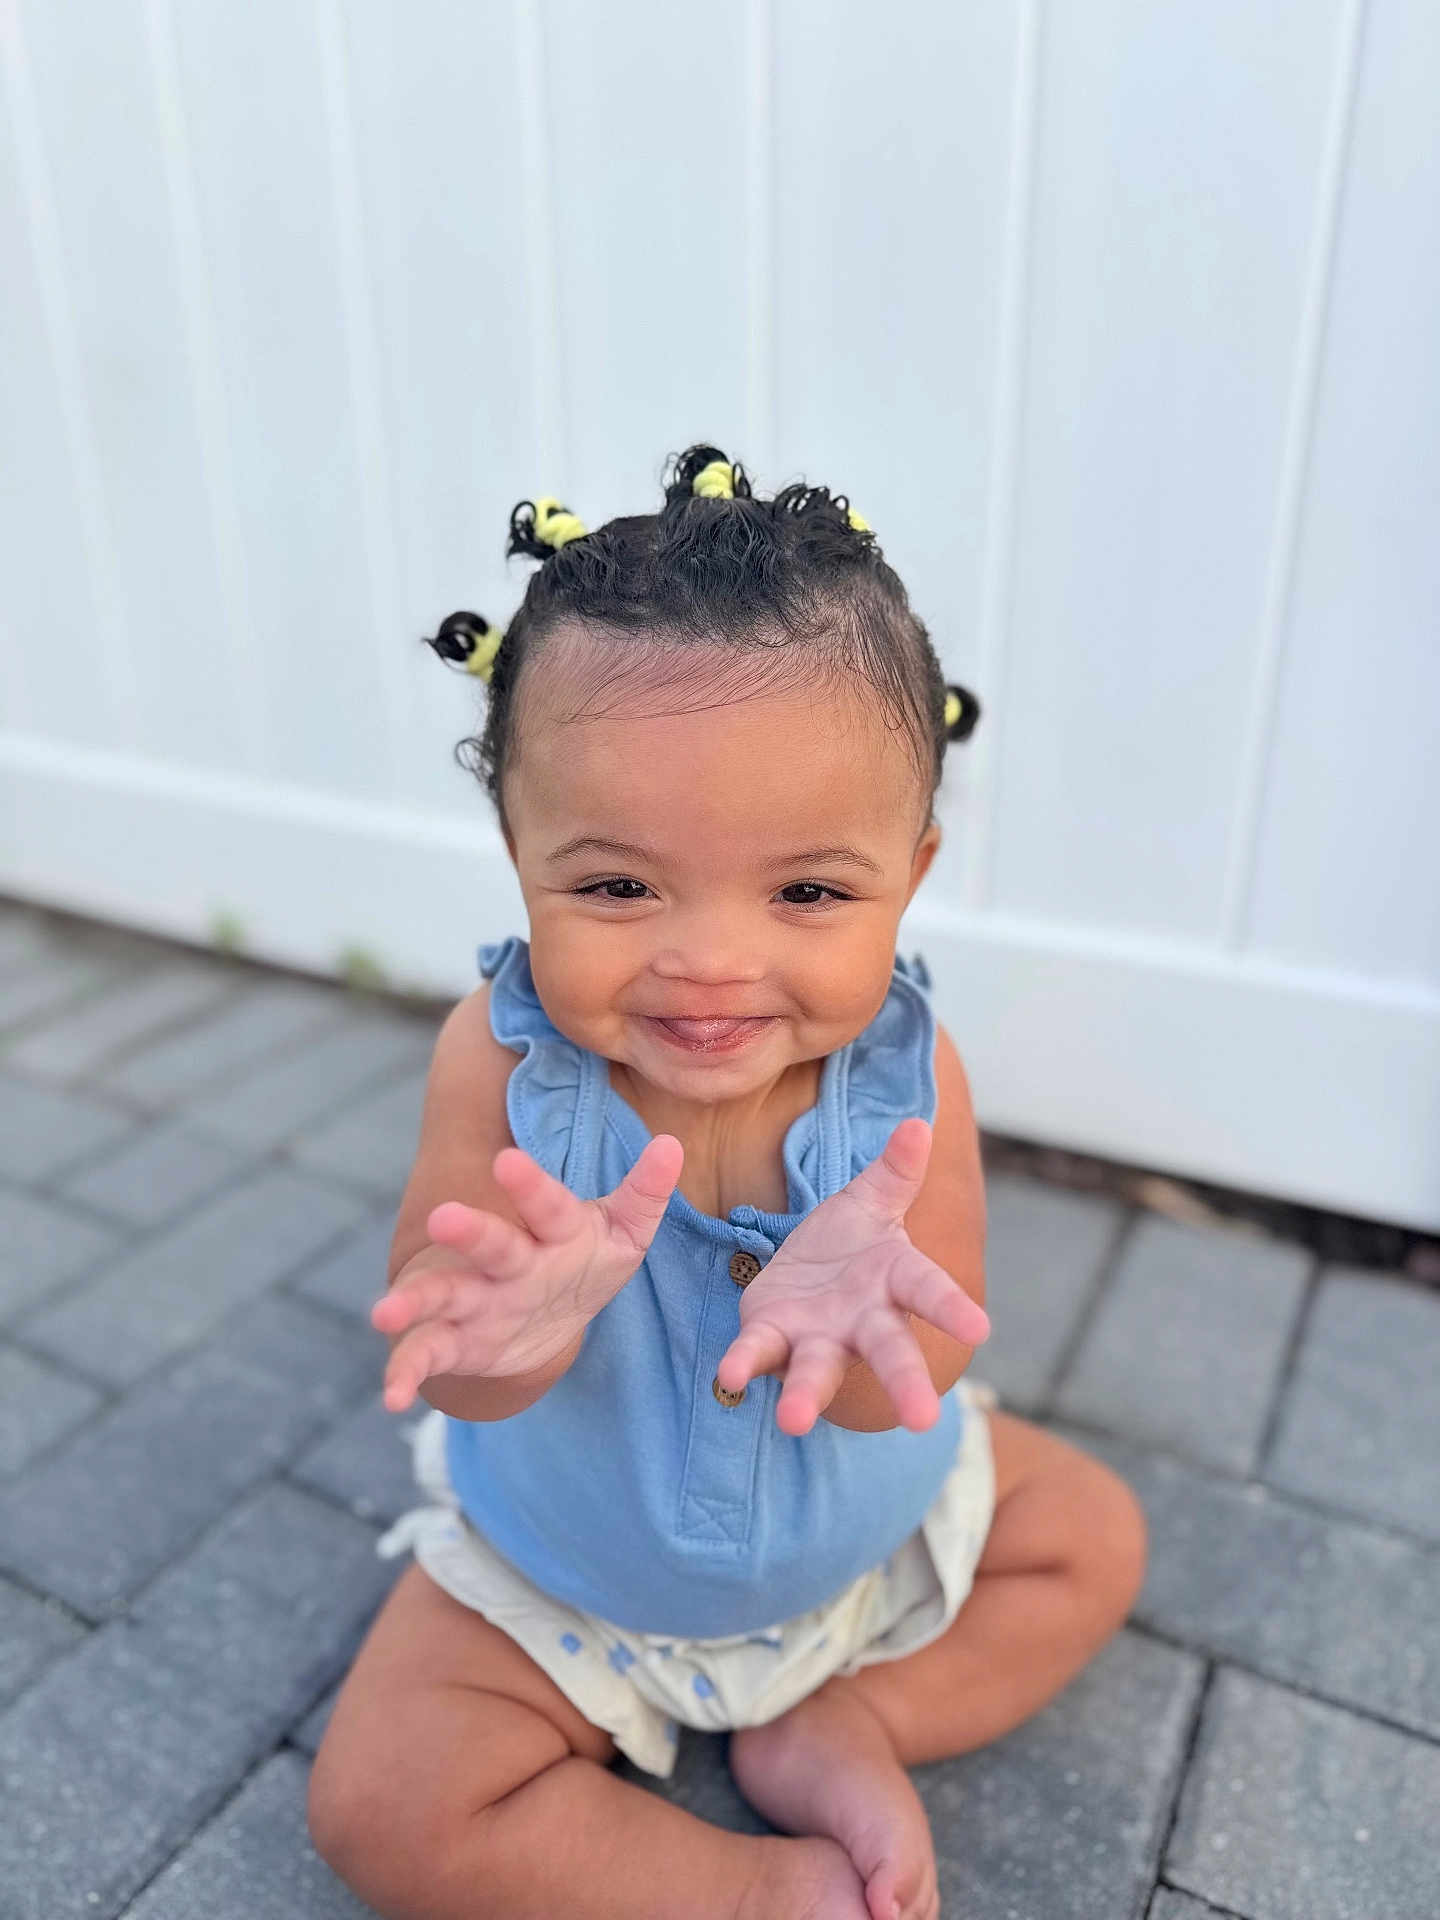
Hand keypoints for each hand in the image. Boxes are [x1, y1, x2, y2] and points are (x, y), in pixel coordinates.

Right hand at [372, 1134, 682, 1411]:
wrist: (548, 1316)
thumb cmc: (586, 1258)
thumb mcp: (622, 1232)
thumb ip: (645, 1193)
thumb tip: (672, 1146)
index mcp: (553, 1229)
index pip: (544, 1205)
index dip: (529, 1186)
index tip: (507, 1162)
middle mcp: (509, 1261)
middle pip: (490, 1244)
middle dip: (468, 1232)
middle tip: (441, 1218)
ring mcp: (477, 1299)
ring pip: (442, 1294)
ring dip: (413, 1302)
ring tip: (384, 1314)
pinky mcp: (458, 1341)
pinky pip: (428, 1354)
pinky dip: (405, 1373)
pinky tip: (392, 1398)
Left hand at [715, 1117, 988, 1435]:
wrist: (802, 1269)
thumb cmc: (850, 1241)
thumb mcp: (869, 1200)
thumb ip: (894, 1171)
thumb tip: (918, 1126)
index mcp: (896, 1280)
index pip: (930, 1292)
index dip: (953, 1309)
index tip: (979, 1329)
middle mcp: (863, 1321)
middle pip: (887, 1350)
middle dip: (903, 1381)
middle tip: (923, 1420)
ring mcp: (819, 1338)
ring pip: (818, 1370)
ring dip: (807, 1396)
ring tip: (794, 1421)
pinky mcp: (772, 1340)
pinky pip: (758, 1355)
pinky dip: (744, 1365)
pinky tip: (728, 1379)